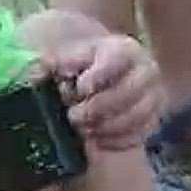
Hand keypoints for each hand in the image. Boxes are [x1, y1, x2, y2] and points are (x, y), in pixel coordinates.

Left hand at [40, 35, 163, 151]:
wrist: (100, 78)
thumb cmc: (80, 68)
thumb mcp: (65, 57)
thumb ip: (51, 63)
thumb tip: (37, 74)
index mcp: (124, 49)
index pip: (116, 60)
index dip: (96, 76)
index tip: (78, 88)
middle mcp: (146, 70)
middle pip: (129, 92)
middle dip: (97, 108)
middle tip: (73, 117)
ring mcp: (153, 97)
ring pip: (137, 116)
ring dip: (106, 127)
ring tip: (84, 130)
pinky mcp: (153, 121)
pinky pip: (139, 135)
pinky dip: (116, 141)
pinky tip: (97, 139)